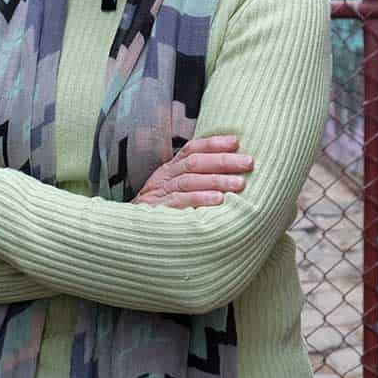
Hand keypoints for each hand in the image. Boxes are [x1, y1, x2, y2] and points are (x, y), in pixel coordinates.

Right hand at [132, 136, 253, 208]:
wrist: (129, 234)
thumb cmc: (160, 212)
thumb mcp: (173, 191)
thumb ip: (194, 181)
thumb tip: (230, 174)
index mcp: (169, 169)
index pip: (192, 149)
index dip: (214, 143)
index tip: (237, 143)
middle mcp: (164, 178)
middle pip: (195, 163)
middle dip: (224, 161)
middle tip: (248, 163)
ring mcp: (159, 194)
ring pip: (189, 180)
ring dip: (217, 180)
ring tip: (240, 184)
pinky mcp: (157, 212)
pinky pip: (179, 202)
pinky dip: (199, 198)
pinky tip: (218, 200)